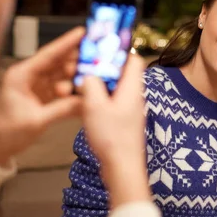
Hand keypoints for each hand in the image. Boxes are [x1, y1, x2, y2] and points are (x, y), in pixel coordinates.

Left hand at [0, 28, 83, 165]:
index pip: (48, 55)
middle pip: (58, 62)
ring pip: (63, 74)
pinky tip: (87, 89)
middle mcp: (30, 76)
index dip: (66, 43)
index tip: (83, 32)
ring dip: (78, 76)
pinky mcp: (45, 95)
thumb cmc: (10, 132)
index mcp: (22, 75)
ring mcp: (39, 85)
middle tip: (98, 59)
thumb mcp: (37, 121)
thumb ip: (62, 109)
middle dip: (78, 61)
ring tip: (95, 77)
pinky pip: (64, 87)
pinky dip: (75, 89)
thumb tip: (87, 101)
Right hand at [81, 54, 150, 207]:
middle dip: (103, 68)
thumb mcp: (94, 105)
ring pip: (115, 88)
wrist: (122, 167)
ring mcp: (130, 110)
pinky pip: (113, 102)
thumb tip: (89, 74)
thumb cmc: (112, 138)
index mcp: (132, 89)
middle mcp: (134, 97)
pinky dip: (101, 100)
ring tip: (82, 86)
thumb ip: (91, 84)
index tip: (100, 48)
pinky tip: (86, 105)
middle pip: (122, 73)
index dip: (119, 51)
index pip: (133, 60)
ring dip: (100, 85)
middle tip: (85, 68)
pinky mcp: (124, 122)